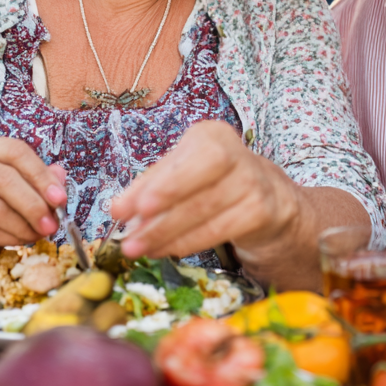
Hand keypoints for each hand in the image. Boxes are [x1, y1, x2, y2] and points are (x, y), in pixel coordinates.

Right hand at [0, 136, 66, 275]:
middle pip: (4, 180)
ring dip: (25, 225)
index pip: (15, 152)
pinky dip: (11, 238)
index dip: (41, 175)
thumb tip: (59, 177)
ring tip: (40, 233)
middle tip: (53, 223)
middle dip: (34, 204)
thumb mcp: (20, 188)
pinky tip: (21, 240)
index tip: (60, 198)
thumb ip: (39, 180)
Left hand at [111, 120, 299, 260]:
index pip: (182, 159)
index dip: (155, 184)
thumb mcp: (181, 175)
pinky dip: (189, 242)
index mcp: (212, 136)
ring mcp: (253, 183)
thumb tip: (118, 210)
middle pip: (202, 174)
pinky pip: (220, 229)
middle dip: (164, 202)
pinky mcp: (262, 211)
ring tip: (138, 247)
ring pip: (207, 208)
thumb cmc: (213, 183)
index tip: (122, 210)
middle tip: (130, 232)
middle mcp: (237, 153)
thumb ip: (148, 188)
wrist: (268, 200)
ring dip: (167, 232)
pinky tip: (166, 249)